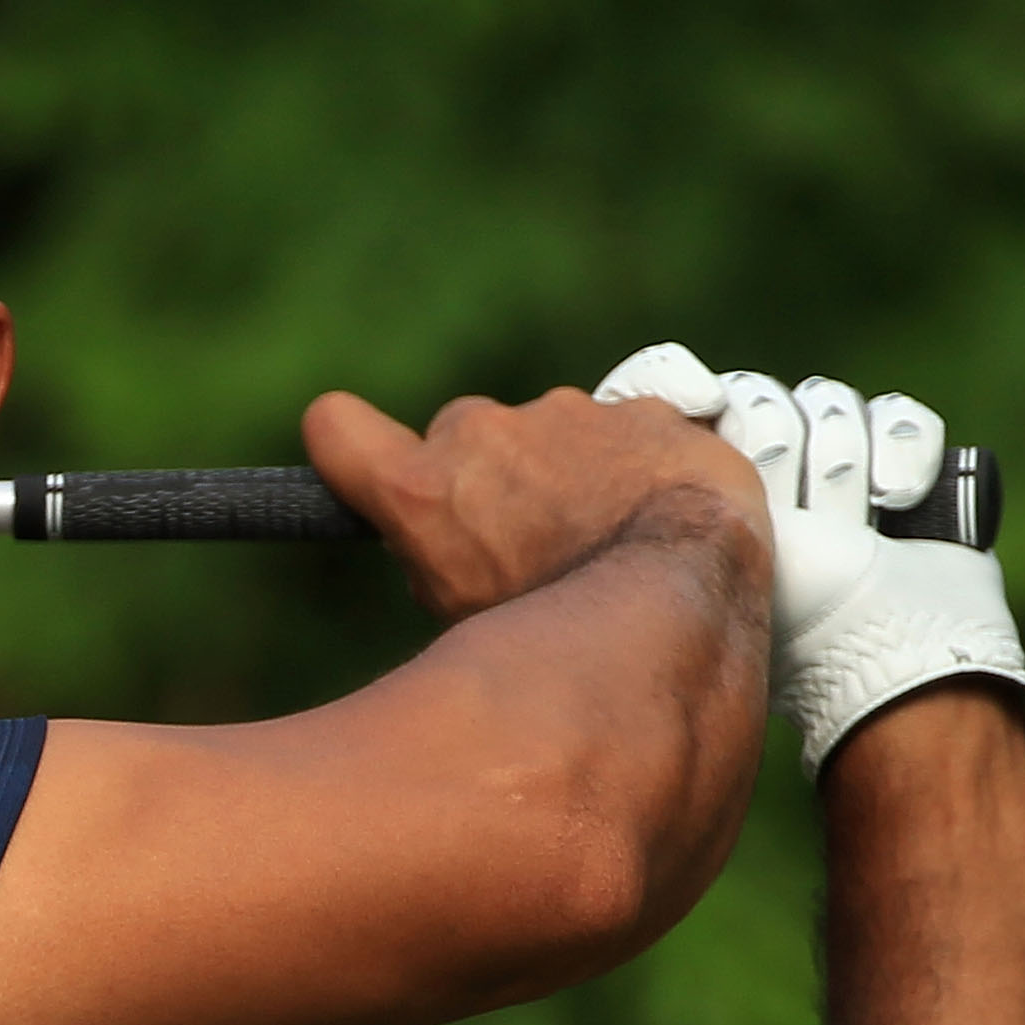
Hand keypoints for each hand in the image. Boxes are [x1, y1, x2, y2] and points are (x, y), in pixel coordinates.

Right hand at [302, 381, 767, 625]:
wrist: (687, 581)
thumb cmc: (568, 618)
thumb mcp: (471, 618)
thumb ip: (440, 561)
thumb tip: (442, 545)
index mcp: (424, 491)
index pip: (337, 430)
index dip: (346, 447)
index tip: (360, 459)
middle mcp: (480, 433)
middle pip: (458, 438)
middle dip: (484, 475)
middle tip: (524, 538)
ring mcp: (561, 413)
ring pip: (544, 435)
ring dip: (562, 471)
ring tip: (602, 535)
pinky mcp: (633, 406)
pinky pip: (617, 431)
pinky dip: (628, 463)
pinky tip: (651, 512)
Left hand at [593, 343, 1024, 771]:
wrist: (886, 660)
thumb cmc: (783, 636)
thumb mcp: (695, 574)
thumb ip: (659, 515)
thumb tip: (644, 442)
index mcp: (692, 492)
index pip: (659, 390)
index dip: (673, 382)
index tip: (700, 402)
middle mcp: (753, 469)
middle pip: (756, 398)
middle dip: (778, 456)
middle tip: (798, 523)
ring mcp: (826, 464)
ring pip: (827, 404)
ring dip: (843, 469)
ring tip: (851, 527)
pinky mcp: (896, 461)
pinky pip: (897, 415)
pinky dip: (904, 454)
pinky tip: (897, 500)